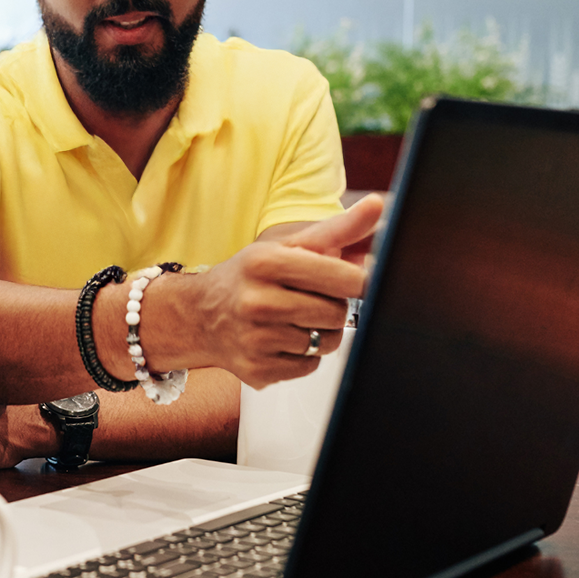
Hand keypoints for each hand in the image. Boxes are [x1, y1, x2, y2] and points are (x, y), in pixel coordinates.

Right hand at [164, 195, 382, 389]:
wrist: (201, 315)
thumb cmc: (250, 276)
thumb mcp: (287, 246)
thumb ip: (338, 229)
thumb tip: (377, 206)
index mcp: (266, 262)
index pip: (345, 278)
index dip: (355, 281)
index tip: (349, 280)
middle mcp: (257, 301)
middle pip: (338, 313)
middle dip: (333, 306)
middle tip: (310, 299)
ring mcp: (255, 339)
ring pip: (327, 342)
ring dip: (322, 332)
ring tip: (295, 319)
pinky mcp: (257, 370)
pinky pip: (310, 366)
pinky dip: (304, 355)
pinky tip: (282, 340)